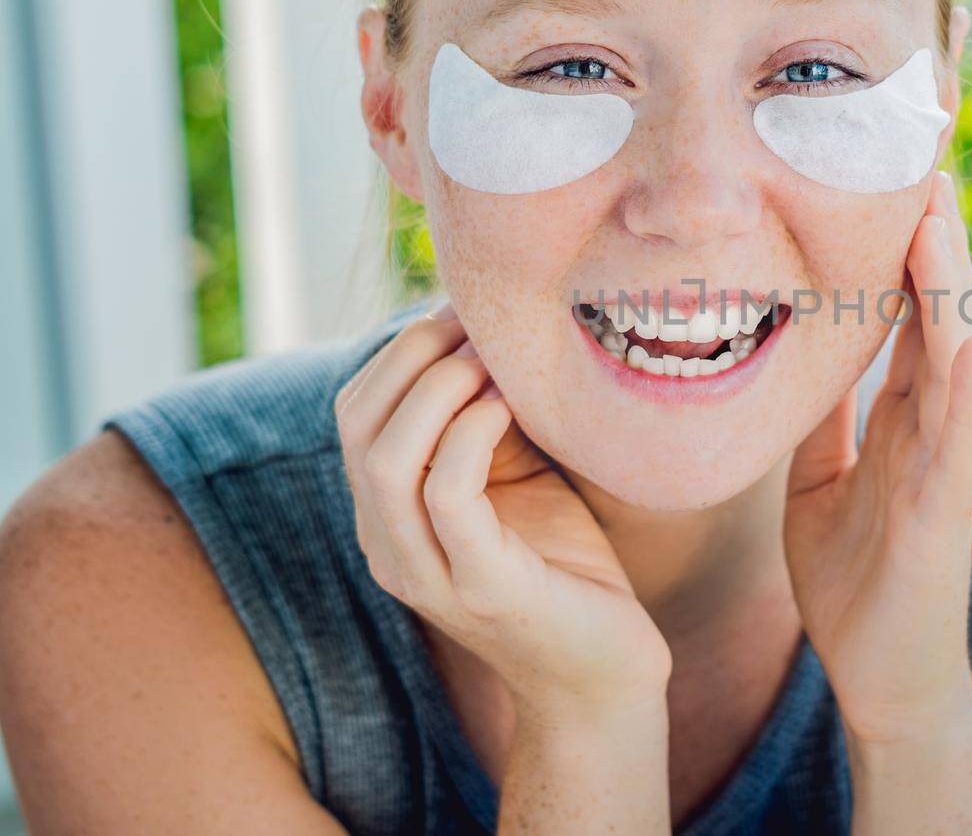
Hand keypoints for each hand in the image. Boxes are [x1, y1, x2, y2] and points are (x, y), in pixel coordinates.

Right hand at [333, 306, 671, 725]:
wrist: (606, 670)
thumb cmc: (563, 563)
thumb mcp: (515, 473)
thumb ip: (486, 416)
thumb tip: (487, 326)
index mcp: (387, 516)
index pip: (355, 413)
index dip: (400, 351)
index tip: (462, 312)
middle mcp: (388, 546)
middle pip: (357, 426)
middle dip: (411, 357)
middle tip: (474, 323)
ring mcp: (427, 573)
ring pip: (386, 461)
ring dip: (437, 390)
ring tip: (490, 358)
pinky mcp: (481, 588)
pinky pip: (447, 497)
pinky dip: (469, 435)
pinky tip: (508, 406)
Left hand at [783, 171, 971, 743]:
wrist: (881, 676)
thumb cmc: (855, 578)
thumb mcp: (820, 478)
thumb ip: (824, 417)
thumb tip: (798, 353)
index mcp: (901, 414)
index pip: (905, 309)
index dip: (898, 241)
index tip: (881, 169)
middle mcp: (932, 424)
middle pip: (935, 311)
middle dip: (930, 235)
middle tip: (920, 150)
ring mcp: (945, 465)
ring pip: (952, 357)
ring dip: (948, 285)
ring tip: (936, 211)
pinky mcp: (943, 514)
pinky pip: (956, 445)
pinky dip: (960, 391)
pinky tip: (959, 342)